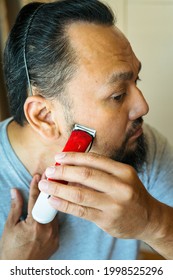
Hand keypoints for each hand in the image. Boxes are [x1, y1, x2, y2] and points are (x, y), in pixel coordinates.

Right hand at [0, 174, 58, 259]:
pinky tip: (48, 211)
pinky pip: (55, 224)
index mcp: (34, 224)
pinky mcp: (57, 241)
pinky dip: (51, 217)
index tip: (38, 176)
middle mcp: (48, 229)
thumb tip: (15, 191)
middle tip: (48, 179)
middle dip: (48, 191)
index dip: (36, 186)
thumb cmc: (10, 249)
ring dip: (50, 204)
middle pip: (49, 204)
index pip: (36, 200)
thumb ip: (16, 207)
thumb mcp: (10, 227)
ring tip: (48, 193)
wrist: (18, 270)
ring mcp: (54, 236)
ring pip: (54, 214)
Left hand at [38, 152, 157, 240]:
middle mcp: (120, 187)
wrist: (148, 218)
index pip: (94, 160)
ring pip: (79, 194)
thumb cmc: (131, 193)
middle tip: (50, 170)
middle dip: (63, 171)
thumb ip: (102, 171)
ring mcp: (114, 205)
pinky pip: (80, 211)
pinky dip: (64, 204)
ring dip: (58, 188)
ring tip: (46, 185)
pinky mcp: (106, 220)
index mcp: (124, 171)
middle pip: (85, 175)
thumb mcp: (123, 176)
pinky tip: (53, 200)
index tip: (59, 157)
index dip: (73, 157)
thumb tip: (71, 166)